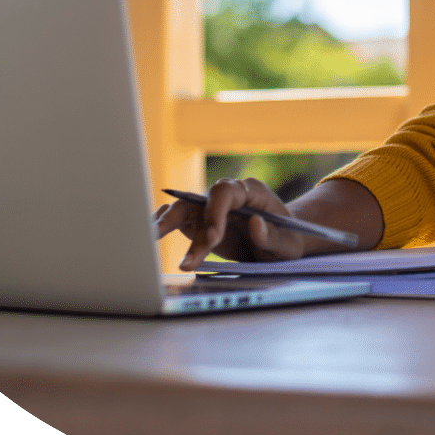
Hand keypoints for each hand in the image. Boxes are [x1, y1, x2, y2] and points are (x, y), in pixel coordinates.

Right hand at [154, 177, 307, 271]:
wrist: (282, 243)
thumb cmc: (287, 239)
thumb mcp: (286, 243)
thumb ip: (272, 236)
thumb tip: (255, 223)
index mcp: (251, 191)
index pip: (226, 192)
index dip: (215, 212)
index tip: (213, 237)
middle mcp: (228, 196)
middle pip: (198, 200)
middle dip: (180, 218)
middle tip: (164, 237)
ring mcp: (211, 208)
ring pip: (183, 211)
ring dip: (165, 224)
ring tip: (147, 238)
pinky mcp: (201, 222)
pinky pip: (180, 221)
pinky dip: (164, 227)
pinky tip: (148, 237)